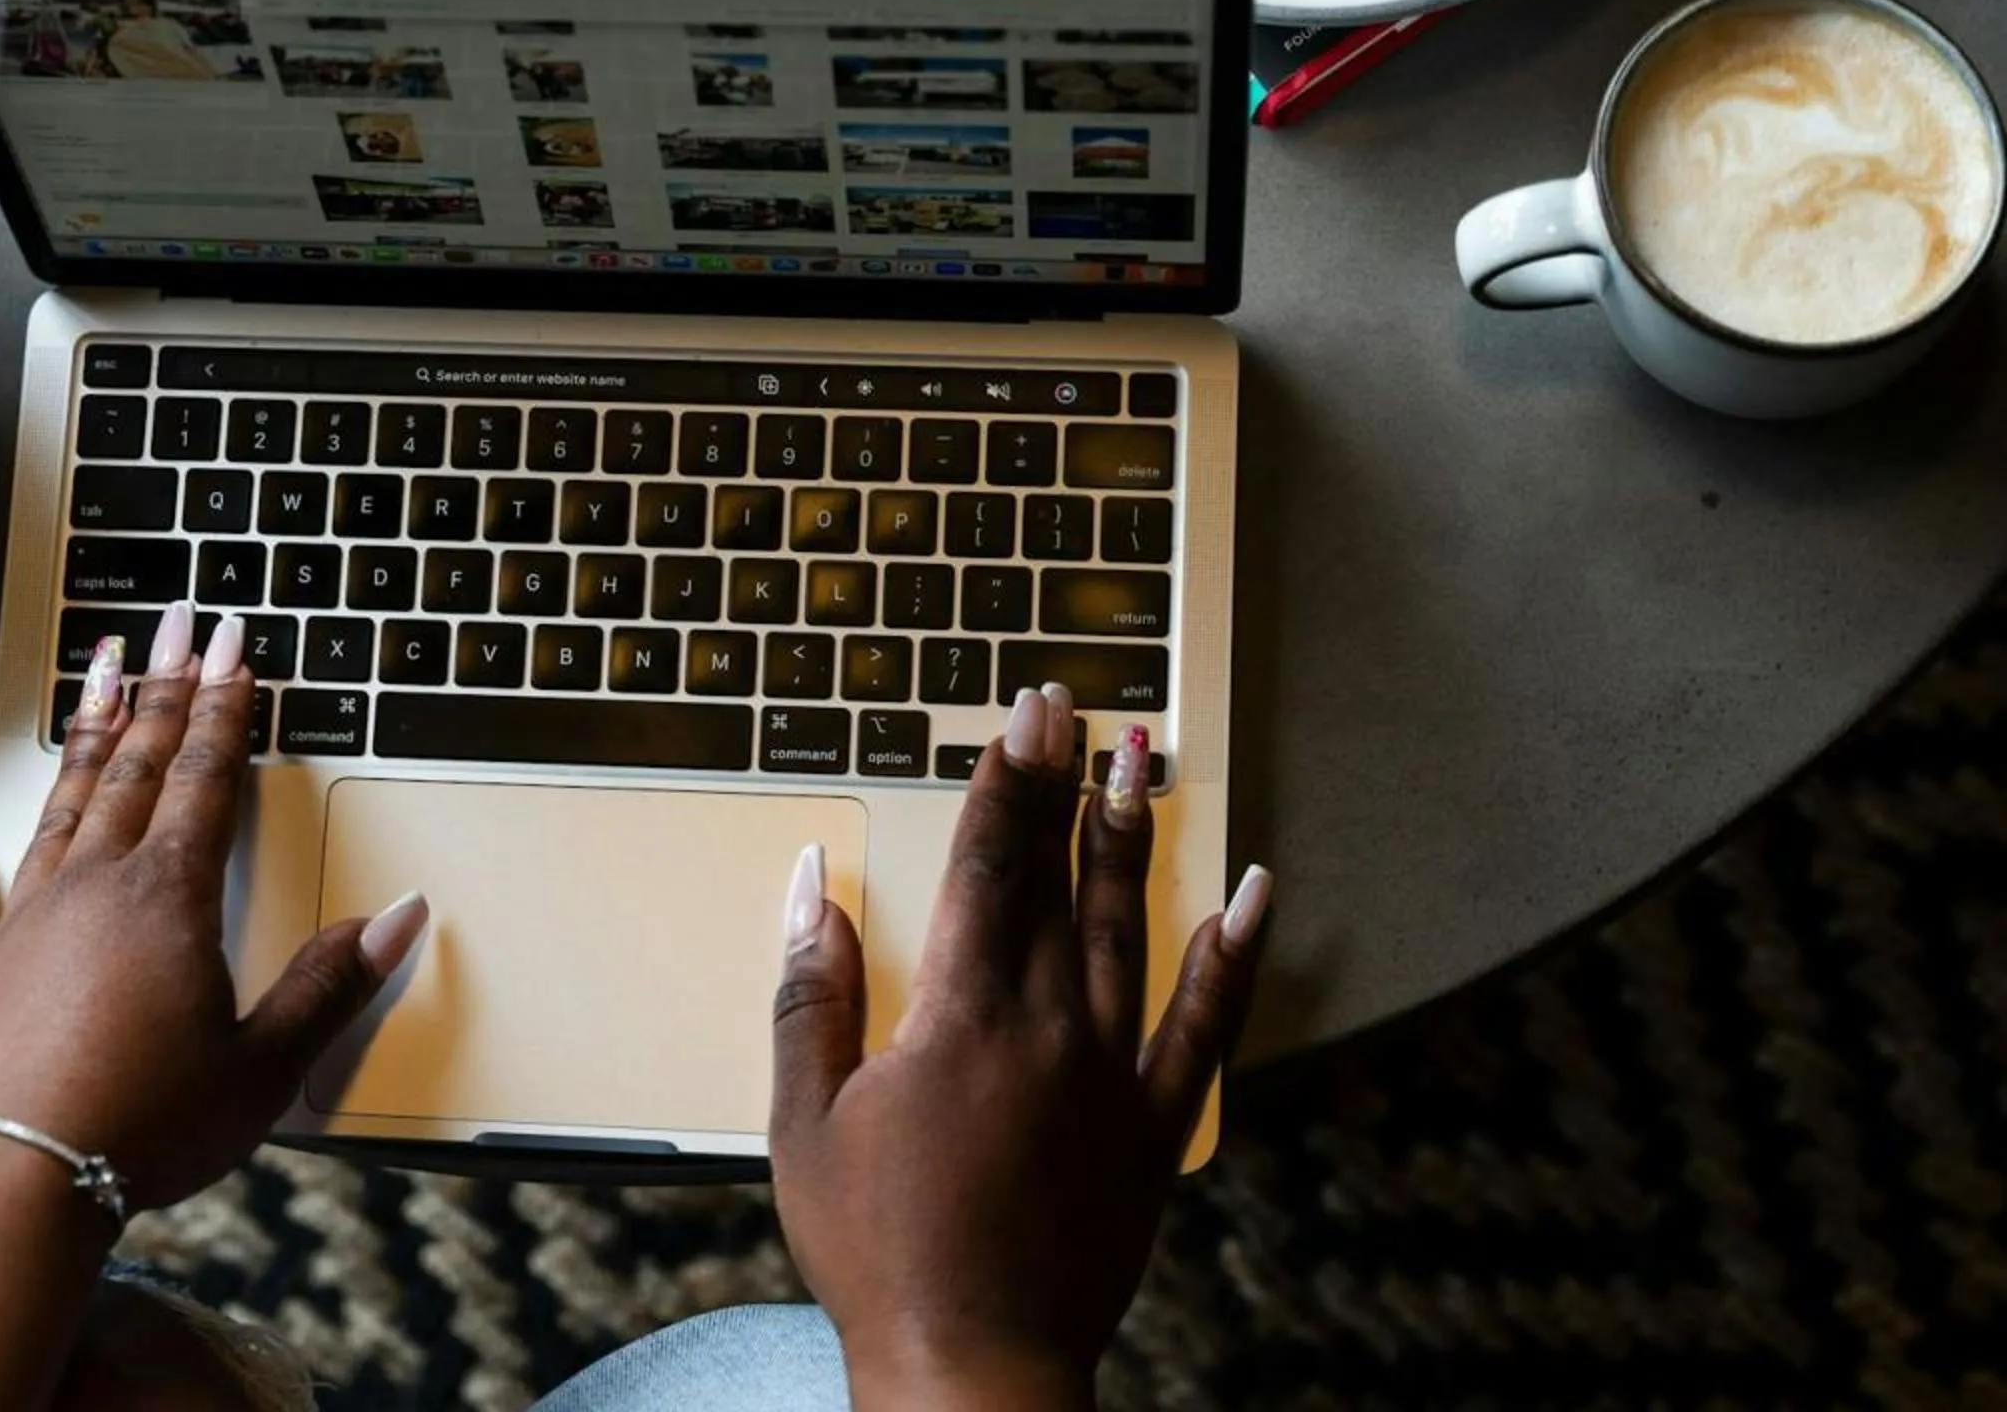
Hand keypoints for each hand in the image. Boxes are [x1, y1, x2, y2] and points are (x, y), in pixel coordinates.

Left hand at [0, 602, 429, 1215]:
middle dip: (159, 690)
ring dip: (82, 740)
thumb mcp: (264, 1067)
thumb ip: (330, 985)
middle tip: (171, 622)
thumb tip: (402, 917)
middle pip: (133, 769)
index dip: (223, 707)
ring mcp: (22, 923)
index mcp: (169, 899)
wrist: (13, 1182)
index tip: (230, 643)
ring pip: (58, 808)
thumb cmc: (146, 1128)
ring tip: (92, 673)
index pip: (205, 779)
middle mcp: (91, 888)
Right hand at [768, 686, 1270, 1408]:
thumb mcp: (804, 1120)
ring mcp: (1111, 1078)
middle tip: (1075, 708)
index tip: (1022, 716)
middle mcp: (1049, 1031)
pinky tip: (1251, 900)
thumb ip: (811, 993)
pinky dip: (1232, 961)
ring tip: (1141, 762)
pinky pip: (1206, 1031)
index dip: (1006, 783)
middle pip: (1060, 880)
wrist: (972, 1366)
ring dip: (1131, 839)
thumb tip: (815, 885)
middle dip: (1063, 785)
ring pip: (1130, 931)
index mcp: (962, 1020)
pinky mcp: (1150, 1131)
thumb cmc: (876, 1251)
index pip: (990, 867)